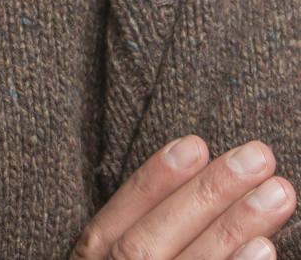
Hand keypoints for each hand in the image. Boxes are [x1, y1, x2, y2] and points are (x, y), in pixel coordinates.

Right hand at [71, 135, 296, 259]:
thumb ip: (142, 242)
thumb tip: (200, 185)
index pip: (114, 225)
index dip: (152, 183)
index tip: (195, 144)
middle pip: (150, 247)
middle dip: (206, 197)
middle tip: (260, 157)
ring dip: (231, 231)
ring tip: (278, 194)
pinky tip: (265, 253)